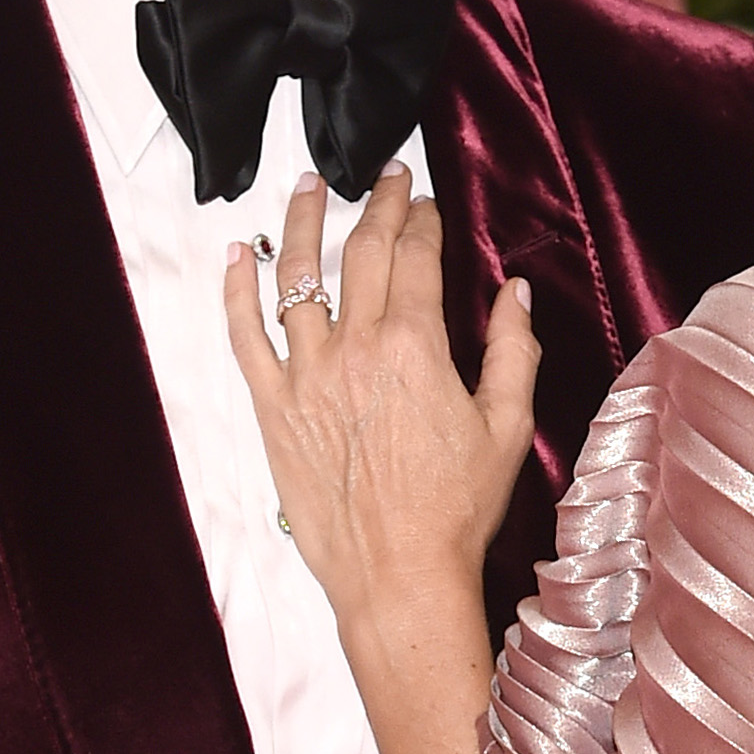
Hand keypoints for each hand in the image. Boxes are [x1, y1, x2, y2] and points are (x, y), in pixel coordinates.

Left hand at [223, 169, 538, 642]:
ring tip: (308, 185)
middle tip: (385, 178)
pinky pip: (245, 335)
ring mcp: (306, 377)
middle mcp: (354, 350)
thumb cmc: (455, 510)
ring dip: (303, 222)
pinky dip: (237, 289)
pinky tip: (240, 252)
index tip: (425, 204)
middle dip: (375, 206)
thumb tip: (515, 292)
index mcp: (415, 348)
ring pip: (297, 277)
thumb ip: (514, 350)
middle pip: (361, 254)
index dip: (422, 221)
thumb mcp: (506, 428)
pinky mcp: (272, 408)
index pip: (416, 258)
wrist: (396, 575)